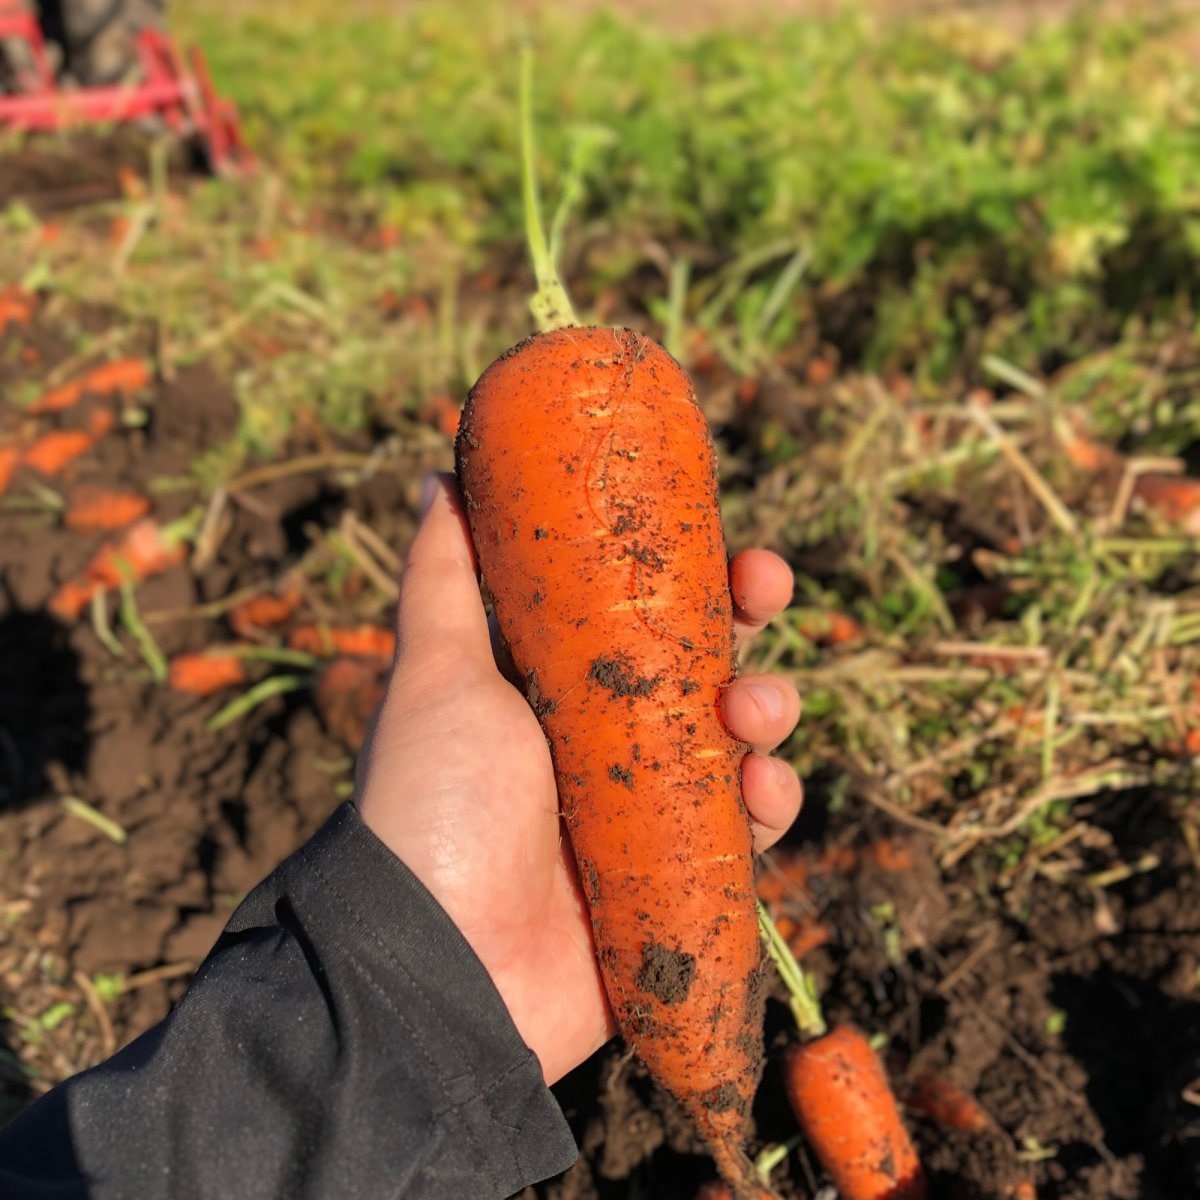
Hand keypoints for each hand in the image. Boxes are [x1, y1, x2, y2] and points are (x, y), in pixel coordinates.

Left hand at [355, 474, 802, 1083]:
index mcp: (561, 686)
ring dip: (769, 710)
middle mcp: (611, 742)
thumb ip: (443, 575)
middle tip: (765, 590)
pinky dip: (769, 804)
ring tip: (751, 715)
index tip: (728, 545)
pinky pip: (750, 832)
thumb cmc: (432, 805)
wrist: (438, 964)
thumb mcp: (438, 673)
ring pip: (741, 741)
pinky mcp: (683, 878)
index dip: (694, 574)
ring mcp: (651, 812)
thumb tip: (439, 473)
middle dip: (747, 623)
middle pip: (706, 665)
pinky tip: (760, 793)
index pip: (645, 613)